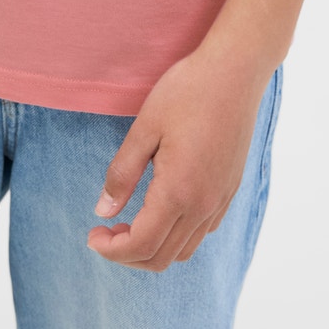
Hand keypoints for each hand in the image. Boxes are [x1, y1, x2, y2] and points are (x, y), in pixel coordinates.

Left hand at [86, 45, 272, 270]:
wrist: (235, 70)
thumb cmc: (188, 91)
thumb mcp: (145, 127)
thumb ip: (122, 174)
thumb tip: (103, 211)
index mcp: (178, 191)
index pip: (140, 245)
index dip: (111, 250)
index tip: (92, 234)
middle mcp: (203, 205)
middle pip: (161, 257)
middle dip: (127, 254)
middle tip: (105, 230)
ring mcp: (220, 199)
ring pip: (184, 250)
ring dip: (153, 247)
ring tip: (130, 222)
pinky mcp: (230, 190)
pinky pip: (202, 232)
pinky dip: (177, 235)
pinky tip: (162, 209)